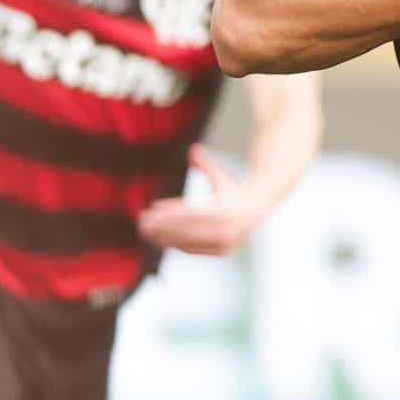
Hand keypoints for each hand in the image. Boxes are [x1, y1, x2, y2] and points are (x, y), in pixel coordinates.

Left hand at [137, 145, 262, 255]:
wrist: (258, 209)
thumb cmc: (234, 190)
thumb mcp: (221, 176)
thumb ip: (206, 164)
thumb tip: (192, 148)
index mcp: (225, 211)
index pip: (190, 214)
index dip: (168, 212)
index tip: (151, 209)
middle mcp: (225, 230)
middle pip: (186, 231)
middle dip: (161, 227)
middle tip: (141, 223)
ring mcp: (224, 243)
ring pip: (187, 243)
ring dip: (164, 238)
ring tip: (146, 232)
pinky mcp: (221, 252)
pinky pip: (193, 250)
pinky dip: (176, 244)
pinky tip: (161, 238)